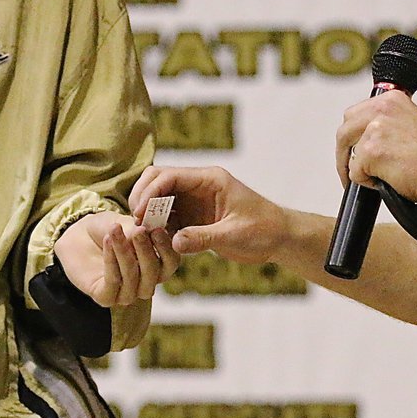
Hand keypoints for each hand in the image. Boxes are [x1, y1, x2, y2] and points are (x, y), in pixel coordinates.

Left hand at [54, 211, 179, 307]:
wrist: (81, 236)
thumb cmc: (110, 229)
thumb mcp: (127, 223)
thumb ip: (138, 229)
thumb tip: (146, 232)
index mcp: (158, 265)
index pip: (171, 263)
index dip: (167, 249)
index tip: (158, 230)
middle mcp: (145, 283)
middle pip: (154, 274)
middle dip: (146, 251)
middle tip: (139, 231)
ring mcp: (126, 293)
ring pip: (132, 278)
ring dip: (124, 252)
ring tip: (115, 230)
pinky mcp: (105, 297)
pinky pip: (112, 282)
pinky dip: (111, 260)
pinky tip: (108, 241)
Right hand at [129, 165, 288, 263]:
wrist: (280, 238)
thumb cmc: (264, 230)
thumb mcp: (234, 235)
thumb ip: (203, 238)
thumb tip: (174, 242)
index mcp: (210, 179)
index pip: (170, 176)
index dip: (150, 192)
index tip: (140, 214)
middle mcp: (198, 185)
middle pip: (158, 180)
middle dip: (143, 198)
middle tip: (136, 223)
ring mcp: (194, 200)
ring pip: (159, 199)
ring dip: (148, 214)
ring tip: (142, 235)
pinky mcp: (193, 217)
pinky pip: (168, 217)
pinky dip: (157, 227)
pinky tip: (154, 242)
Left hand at [336, 91, 416, 202]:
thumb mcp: (414, 124)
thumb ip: (390, 124)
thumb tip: (370, 137)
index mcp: (392, 100)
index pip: (355, 115)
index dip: (352, 137)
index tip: (353, 151)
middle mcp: (382, 109)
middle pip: (344, 132)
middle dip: (345, 154)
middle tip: (351, 171)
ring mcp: (375, 129)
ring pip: (349, 154)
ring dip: (359, 170)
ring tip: (379, 178)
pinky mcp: (371, 151)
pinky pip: (355, 173)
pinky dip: (367, 183)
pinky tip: (389, 181)